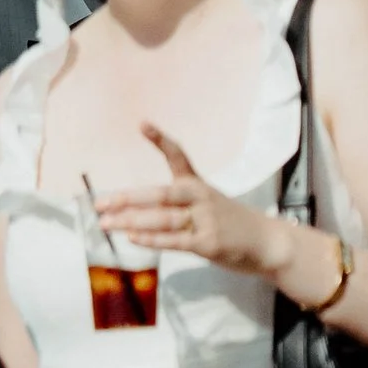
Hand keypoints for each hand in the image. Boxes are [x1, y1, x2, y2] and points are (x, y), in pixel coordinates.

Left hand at [96, 128, 288, 281]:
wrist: (268, 242)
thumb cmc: (232, 223)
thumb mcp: (209, 203)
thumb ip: (179, 205)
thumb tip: (138, 213)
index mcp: (198, 184)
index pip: (178, 155)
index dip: (160, 140)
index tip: (142, 124)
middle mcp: (200, 197)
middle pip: (160, 194)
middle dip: (127, 198)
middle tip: (100, 203)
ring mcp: (205, 220)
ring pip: (163, 218)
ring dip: (132, 221)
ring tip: (107, 224)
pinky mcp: (208, 243)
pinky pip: (175, 240)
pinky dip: (152, 239)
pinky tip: (132, 238)